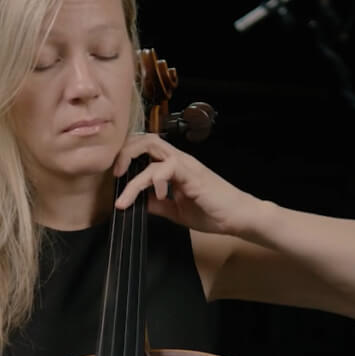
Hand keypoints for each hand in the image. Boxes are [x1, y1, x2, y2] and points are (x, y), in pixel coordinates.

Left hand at [113, 133, 265, 236]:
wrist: (239, 217)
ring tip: (124, 198)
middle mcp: (179, 160)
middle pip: (146, 139)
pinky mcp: (192, 174)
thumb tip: (137, 202)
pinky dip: (155, 182)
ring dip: (133, 174)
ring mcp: (186, 164)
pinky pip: (165, 169)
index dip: (128, 157)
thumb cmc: (212, 212)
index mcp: (174, 166)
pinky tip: (159, 198)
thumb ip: (157, 204)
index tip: (117, 178)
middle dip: (125, 153)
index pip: (146, 148)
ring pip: (152, 151)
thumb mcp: (176, 211)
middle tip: (115, 174)